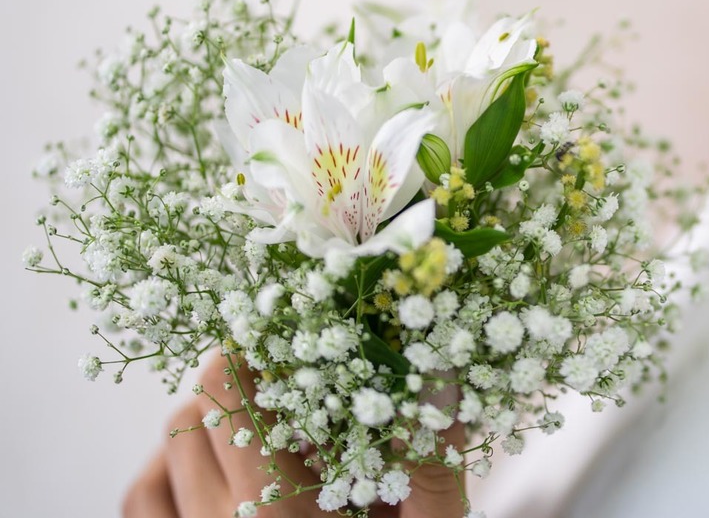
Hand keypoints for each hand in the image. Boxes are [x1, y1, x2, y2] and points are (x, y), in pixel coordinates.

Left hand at [122, 353, 467, 517]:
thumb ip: (433, 460)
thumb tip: (440, 373)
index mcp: (282, 512)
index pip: (229, 388)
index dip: (258, 346)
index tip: (291, 334)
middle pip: (198, 408)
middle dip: (245, 384)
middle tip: (291, 385)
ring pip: (170, 444)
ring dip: (209, 423)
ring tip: (260, 427)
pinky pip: (143, 497)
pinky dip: (167, 469)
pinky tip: (213, 468)